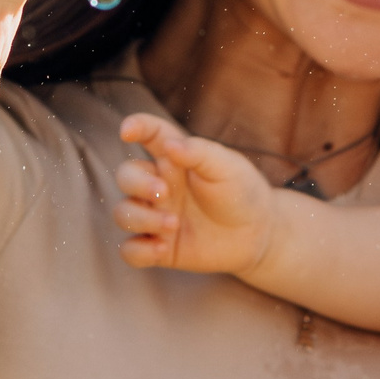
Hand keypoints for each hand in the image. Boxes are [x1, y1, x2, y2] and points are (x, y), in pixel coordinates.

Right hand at [113, 113, 278, 274]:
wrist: (257, 235)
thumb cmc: (241, 192)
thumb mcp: (227, 167)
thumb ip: (199, 153)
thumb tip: (170, 146)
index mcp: (174, 159)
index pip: (149, 135)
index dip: (135, 127)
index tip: (127, 131)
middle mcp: (158, 185)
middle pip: (126, 176)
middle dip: (137, 184)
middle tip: (163, 193)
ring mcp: (155, 217)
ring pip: (122, 214)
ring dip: (141, 218)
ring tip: (173, 224)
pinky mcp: (159, 247)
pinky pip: (130, 250)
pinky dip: (138, 251)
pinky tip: (161, 249)